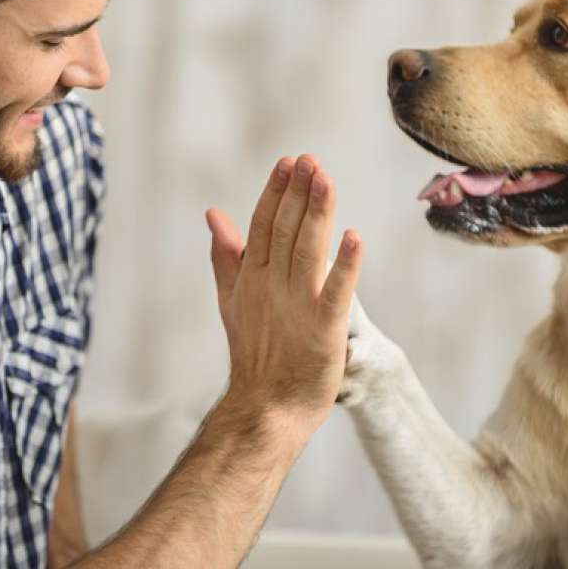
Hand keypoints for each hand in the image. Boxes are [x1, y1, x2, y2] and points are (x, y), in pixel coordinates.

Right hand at [205, 155, 362, 440]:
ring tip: (326, 180)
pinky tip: (354, 237)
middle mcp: (272, 287)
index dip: (277, 193)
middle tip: (310, 160)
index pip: (263, 226)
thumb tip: (213, 214)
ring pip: (307, 251)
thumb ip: (226, 256)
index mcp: (253, 278)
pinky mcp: (324, 329)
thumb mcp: (232, 300)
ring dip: (317, 215)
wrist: (265, 408)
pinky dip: (344, 265)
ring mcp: (298, 307)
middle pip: (285, 231)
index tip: (289, 163)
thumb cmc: (254, 354)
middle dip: (298, 193)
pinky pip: (336, 292)